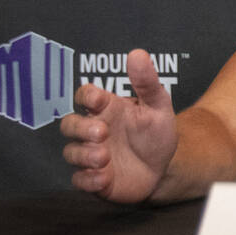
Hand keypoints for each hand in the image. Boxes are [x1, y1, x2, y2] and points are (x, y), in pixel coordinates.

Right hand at [61, 49, 177, 202]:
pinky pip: (79, 180)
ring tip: (105, 157)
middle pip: (69, 124)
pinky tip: (104, 177)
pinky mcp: (94, 179)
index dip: (86, 96)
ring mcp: (91, 155)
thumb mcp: (158, 106)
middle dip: (81, 129)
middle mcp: (94, 131)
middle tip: (103, 133)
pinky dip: (88, 179)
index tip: (99, 100)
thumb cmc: (157, 132)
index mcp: (107, 109)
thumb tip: (138, 54)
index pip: (84, 95)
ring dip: (85, 155)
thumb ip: (147, 82)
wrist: (165, 166)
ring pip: (71, 153)